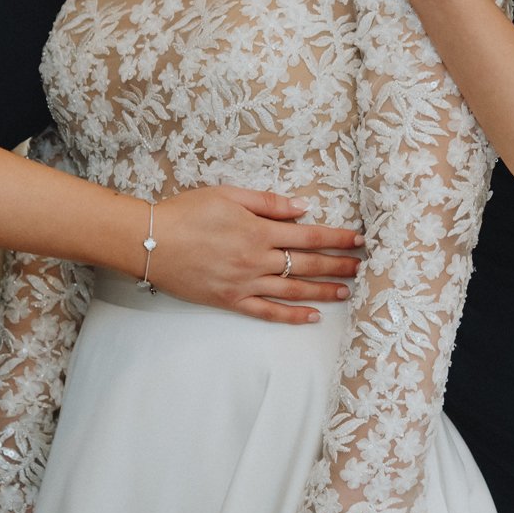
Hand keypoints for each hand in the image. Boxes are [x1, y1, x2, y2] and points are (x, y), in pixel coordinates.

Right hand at [148, 185, 362, 323]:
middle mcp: (256, 260)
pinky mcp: (231, 301)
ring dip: (323, 292)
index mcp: (258, 230)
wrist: (151, 241)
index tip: (359, 239)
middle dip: (337, 265)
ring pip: (293, 291)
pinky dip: (291, 316)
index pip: (308, 235)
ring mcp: (245, 283)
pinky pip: (267, 312)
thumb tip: (302, 208)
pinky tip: (311, 317)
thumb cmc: (187, 212)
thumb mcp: (228, 194)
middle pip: (307, 265)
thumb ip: (267, 203)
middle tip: (362, 267)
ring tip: (345, 292)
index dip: (336, 238)